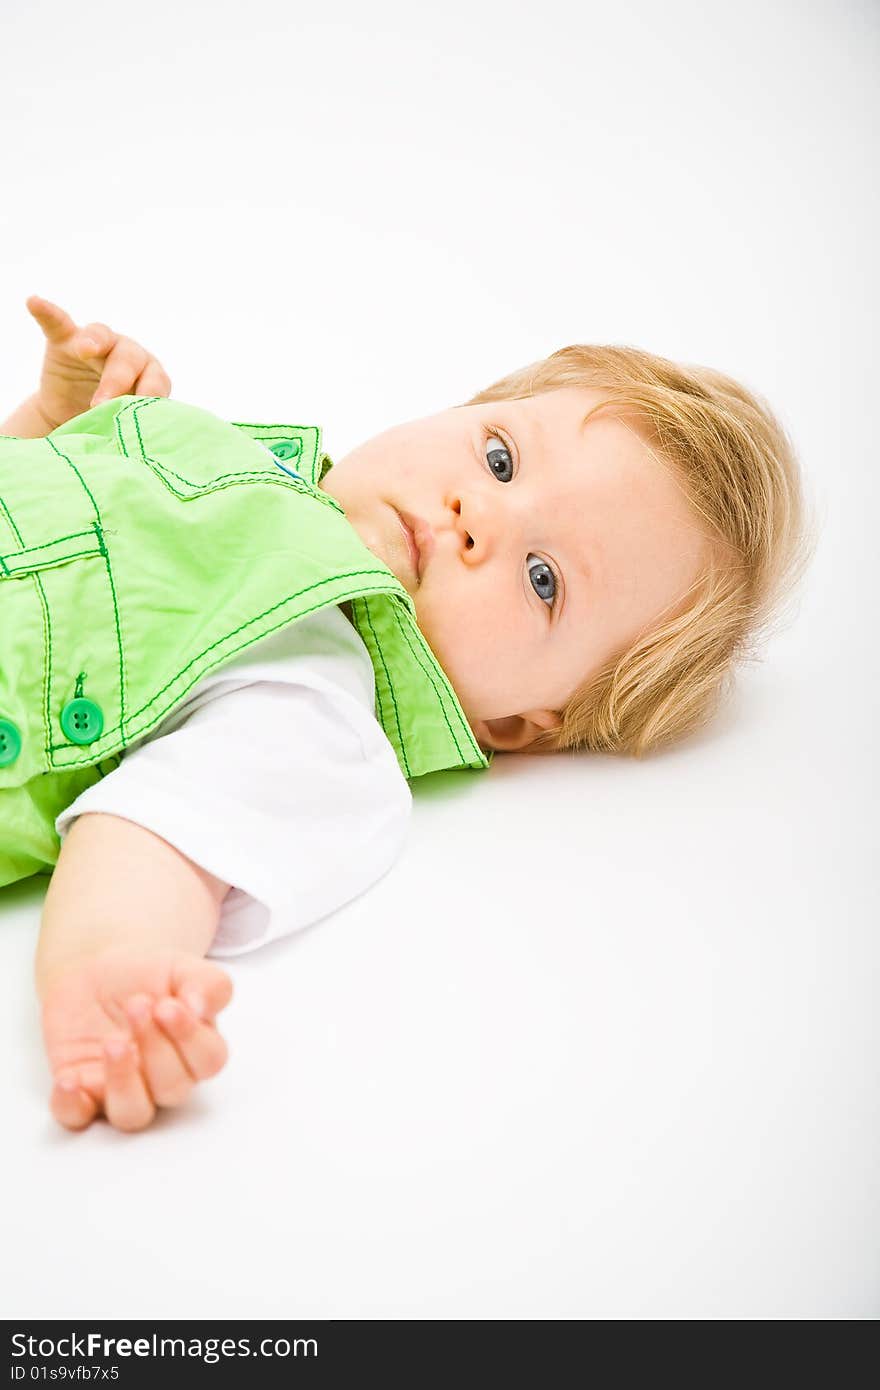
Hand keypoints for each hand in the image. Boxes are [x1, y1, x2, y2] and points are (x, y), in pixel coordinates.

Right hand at [24, 294, 171, 431]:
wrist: (75, 419)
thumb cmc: (110, 423)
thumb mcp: (122, 426)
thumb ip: (133, 426)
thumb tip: (140, 446)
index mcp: (148, 375)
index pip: (155, 379)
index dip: (149, 393)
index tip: (137, 409)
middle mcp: (127, 353)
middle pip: (128, 358)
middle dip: (117, 380)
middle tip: (100, 403)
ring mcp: (96, 344)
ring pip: (101, 335)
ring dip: (93, 342)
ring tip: (84, 349)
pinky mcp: (64, 339)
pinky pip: (57, 321)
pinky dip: (47, 312)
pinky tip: (34, 303)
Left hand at [40, 946, 232, 1132]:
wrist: (97, 975)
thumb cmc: (147, 976)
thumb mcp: (182, 967)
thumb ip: (207, 983)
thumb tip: (200, 1007)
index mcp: (195, 1052)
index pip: (208, 1061)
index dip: (190, 1037)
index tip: (167, 1005)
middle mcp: (164, 1081)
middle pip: (173, 1089)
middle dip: (155, 1048)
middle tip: (136, 1006)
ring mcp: (123, 1091)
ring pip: (133, 1115)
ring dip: (123, 1082)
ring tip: (111, 1043)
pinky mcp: (83, 1094)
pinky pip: (77, 1118)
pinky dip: (71, 1105)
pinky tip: (68, 1079)